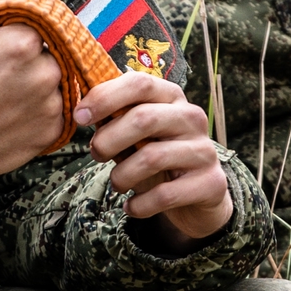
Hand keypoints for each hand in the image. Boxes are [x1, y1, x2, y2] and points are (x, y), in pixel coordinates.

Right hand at [0, 0, 65, 204]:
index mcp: (21, 42)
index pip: (34, 24)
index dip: (12, 33)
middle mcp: (44, 73)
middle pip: (47, 53)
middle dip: (25, 59)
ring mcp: (50, 107)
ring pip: (53, 83)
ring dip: (33, 86)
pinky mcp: (48, 135)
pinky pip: (54, 113)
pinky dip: (36, 112)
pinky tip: (6, 115)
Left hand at [74, 71, 232, 248]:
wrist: (196, 197)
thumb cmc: (156, 157)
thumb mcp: (134, 135)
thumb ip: (114, 121)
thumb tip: (83, 113)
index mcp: (172, 97)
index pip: (139, 83)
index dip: (105, 97)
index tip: (79, 117)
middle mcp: (192, 118)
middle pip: (143, 118)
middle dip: (108, 139)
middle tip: (96, 154)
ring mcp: (205, 150)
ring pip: (152, 158)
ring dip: (122, 176)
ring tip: (117, 184)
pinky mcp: (211, 183)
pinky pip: (165, 195)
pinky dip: (139, 205)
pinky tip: (131, 207)